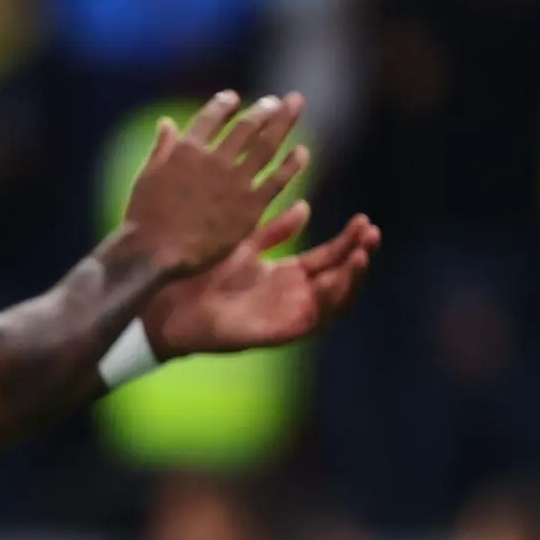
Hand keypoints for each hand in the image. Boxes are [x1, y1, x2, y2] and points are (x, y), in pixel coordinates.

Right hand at [119, 90, 308, 281]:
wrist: (154, 254)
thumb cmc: (144, 220)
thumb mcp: (147, 177)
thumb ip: (161, 149)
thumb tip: (166, 122)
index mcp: (186, 151)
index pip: (211, 116)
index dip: (224, 104)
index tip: (233, 98)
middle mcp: (214, 160)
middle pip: (247, 126)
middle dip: (264, 109)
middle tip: (275, 102)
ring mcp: (235, 182)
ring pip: (267, 145)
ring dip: (283, 124)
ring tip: (293, 109)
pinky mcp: (250, 206)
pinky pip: (278, 179)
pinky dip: (292, 163)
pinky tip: (301, 152)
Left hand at [147, 207, 380, 358]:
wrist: (169, 303)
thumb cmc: (201, 275)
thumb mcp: (245, 246)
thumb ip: (275, 231)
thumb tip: (305, 206)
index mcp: (287, 275)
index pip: (329, 257)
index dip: (348, 240)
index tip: (364, 219)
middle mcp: (293, 296)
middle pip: (339, 277)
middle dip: (359, 255)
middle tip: (371, 233)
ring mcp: (287, 315)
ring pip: (335, 301)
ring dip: (352, 279)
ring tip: (361, 254)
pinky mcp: (278, 333)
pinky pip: (314, 321)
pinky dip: (330, 302)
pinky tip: (336, 281)